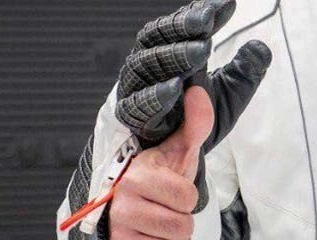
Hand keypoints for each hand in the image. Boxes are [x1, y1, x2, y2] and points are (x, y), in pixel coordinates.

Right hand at [109, 42, 271, 236]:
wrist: (129, 208)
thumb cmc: (158, 178)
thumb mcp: (180, 151)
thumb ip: (195, 124)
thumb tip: (197, 91)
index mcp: (139, 170)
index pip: (186, 196)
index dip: (187, 195)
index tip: (172, 186)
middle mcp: (123, 196)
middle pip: (182, 222)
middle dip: (181, 214)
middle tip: (166, 203)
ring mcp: (119, 222)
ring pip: (174, 237)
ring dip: (171, 231)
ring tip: (158, 215)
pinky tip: (148, 232)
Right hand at [113, 0, 271, 211]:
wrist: (174, 161)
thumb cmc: (196, 118)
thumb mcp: (228, 95)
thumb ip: (244, 72)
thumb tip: (260, 47)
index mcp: (168, 52)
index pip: (178, 24)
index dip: (199, 12)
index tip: (226, 6)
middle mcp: (147, 64)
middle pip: (155, 37)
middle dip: (181, 27)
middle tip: (209, 24)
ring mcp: (134, 89)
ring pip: (145, 65)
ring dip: (172, 56)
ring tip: (201, 52)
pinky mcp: (129, 118)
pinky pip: (136, 104)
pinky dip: (155, 95)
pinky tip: (176, 88)